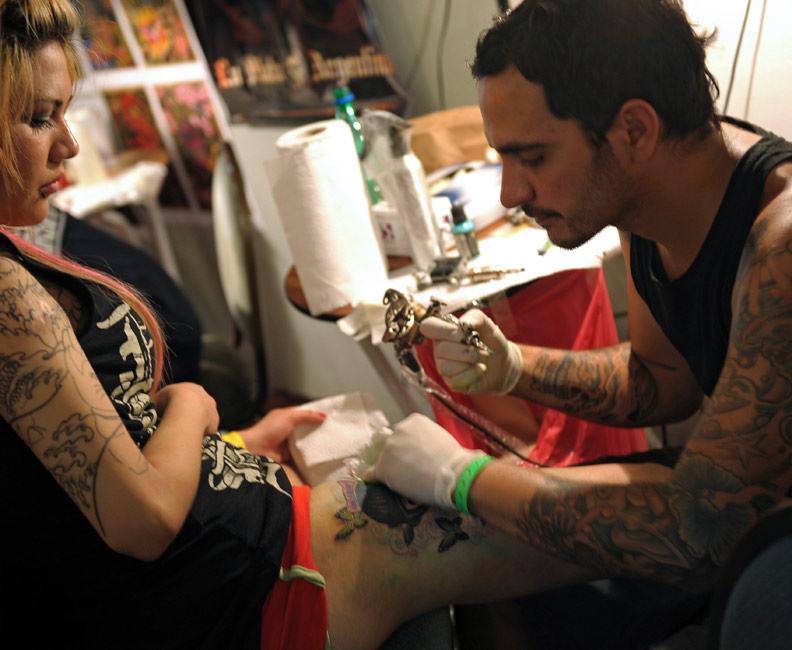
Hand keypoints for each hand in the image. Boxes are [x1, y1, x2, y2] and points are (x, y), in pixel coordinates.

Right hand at [153, 383, 218, 435]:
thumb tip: (156, 408)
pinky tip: (192, 435)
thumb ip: (160, 403)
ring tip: (185, 430)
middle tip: (180, 422)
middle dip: (190, 414)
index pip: (188, 397)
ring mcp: (212, 409)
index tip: (173, 413)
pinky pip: (208, 428)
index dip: (180, 406)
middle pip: (198, 406)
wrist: (185, 408)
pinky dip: (201, 432)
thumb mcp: (159, 398)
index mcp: (192, 388)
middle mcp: (206, 397)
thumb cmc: (170, 401)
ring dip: (196, 423)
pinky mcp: (215, 421)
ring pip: (205, 417)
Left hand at [237, 407, 324, 459]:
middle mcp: (289, 427)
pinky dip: (310, 451)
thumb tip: (323, 416)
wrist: (256, 449)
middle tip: (334, 429)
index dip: (316, 414)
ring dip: (315, 440)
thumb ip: (306, 415)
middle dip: (318, 427)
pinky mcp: (290, 453)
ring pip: (306, 439)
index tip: (330, 415)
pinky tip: (322, 451)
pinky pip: (303, 451)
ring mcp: (289, 441)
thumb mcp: (289, 417)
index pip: (304, 413)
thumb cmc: (269, 429)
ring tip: (332, 439)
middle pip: (307, 426)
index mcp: (287, 416)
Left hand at [367, 413, 484, 509]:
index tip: (416, 456)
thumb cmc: (454, 459)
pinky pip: (372, 474)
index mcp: (413, 421)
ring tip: (407, 481)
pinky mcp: (383, 468)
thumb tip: (425, 450)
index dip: (409, 447)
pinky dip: (373, 478)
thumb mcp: (440, 437)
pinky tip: (374, 483)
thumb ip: (426, 439)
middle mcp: (398, 430)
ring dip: (392, 468)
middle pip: (393, 445)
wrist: (453, 474)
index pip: (404, 434)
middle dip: (400, 456)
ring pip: (385, 460)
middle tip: (413, 469)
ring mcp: (389, 449)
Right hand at [419, 309, 522, 393]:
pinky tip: (481, 369)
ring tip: (483, 358)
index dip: (442, 330)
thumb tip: (463, 324)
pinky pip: (456, 379)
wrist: (503, 361)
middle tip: (483, 349)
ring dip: (471, 361)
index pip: (428, 327)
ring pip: (446, 366)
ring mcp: (444, 367)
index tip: (461, 334)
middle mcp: (439, 349)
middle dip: (467, 349)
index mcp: (443, 332)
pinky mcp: (452, 382)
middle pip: (441, 349)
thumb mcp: (487, 324)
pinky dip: (473, 374)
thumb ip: (474, 317)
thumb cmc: (490, 341)